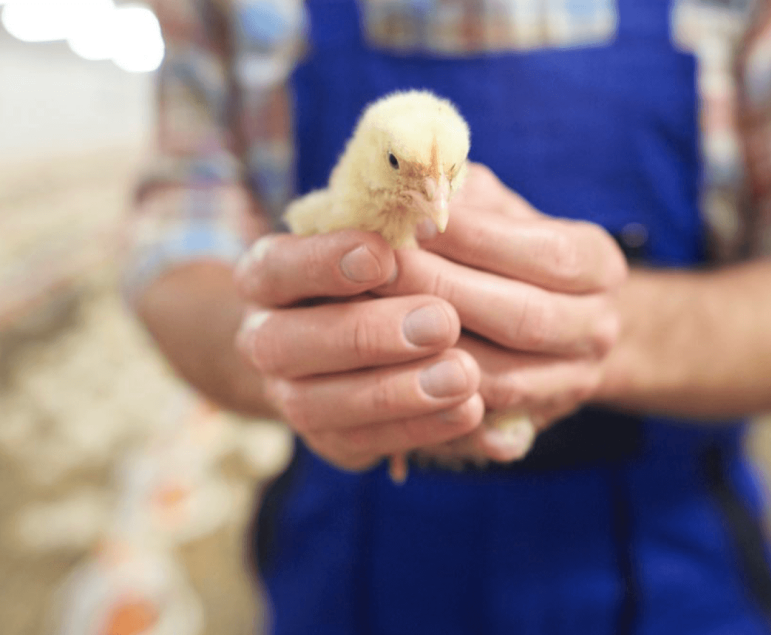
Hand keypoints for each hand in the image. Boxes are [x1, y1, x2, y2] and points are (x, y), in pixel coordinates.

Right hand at [233, 229, 484, 472]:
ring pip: (316, 404)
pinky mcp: (329, 440)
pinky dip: (416, 429)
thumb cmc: (381, 266)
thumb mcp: (389, 231)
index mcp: (268, 276)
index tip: (383, 255)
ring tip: (464, 375)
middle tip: (442, 321)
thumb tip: (438, 201)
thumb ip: (404, 219)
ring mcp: (290, 395)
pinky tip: (469, 410)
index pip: (276, 267)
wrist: (360, 337)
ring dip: (394, 393)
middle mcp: (264, 338)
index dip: (323, 263)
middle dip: (365, 334)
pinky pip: (361, 443)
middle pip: (285, 344)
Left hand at [378, 164, 627, 463]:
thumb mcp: (497, 210)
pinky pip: (481, 422)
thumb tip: (415, 186)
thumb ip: (466, 196)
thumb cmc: (504, 248)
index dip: (478, 239)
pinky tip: (383, 367)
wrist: (547, 321)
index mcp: (599, 265)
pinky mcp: (535, 423)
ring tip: (371, 314)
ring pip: (501, 376)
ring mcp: (572, 383)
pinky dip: (431, 396)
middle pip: (524, 318)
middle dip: (445, 292)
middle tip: (380, 268)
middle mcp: (598, 328)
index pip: (547, 253)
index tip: (413, 221)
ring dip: (432, 348)